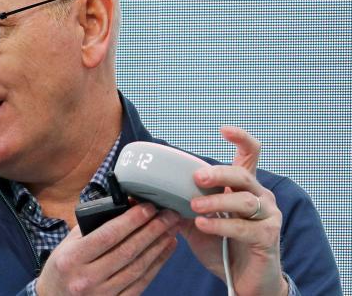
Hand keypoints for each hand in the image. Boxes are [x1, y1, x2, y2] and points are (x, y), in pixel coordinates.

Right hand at [36, 204, 179, 295]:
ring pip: (138, 267)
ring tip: (171, 229)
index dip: (131, 220)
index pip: (108, 236)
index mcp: (72, 258)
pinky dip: (157, 264)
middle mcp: (87, 278)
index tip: (148, 207)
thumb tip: (125, 207)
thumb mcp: (68, 243)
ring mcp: (102, 294)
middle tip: (168, 215)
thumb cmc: (62, 267)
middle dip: (152, 230)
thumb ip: (93, 226)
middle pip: (127, 251)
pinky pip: (141, 283)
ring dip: (158, 246)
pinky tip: (166, 249)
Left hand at [179, 126, 287, 295]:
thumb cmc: (222, 247)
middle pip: (242, 174)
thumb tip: (143, 194)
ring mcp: (267, 216)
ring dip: (216, 201)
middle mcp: (260, 196)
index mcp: (243, 188)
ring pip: (243, 200)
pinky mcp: (268, 237)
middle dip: (218, 173)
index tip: (222, 129)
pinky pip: (244, 227)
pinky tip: (202, 225)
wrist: (244, 282)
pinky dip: (220, 225)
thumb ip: (178, 206)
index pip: (249, 154)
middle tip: (196, 178)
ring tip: (194, 206)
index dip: (240, 138)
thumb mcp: (196, 223)